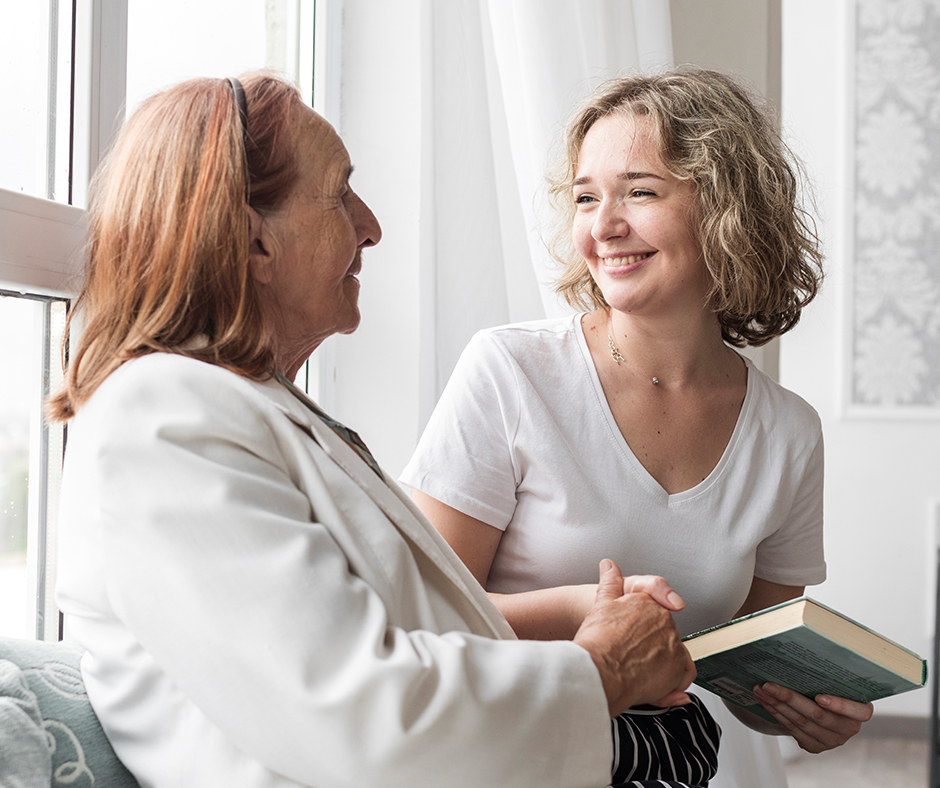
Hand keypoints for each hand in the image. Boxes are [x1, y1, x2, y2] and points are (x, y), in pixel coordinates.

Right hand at [574, 559, 694, 716]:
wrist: (599, 670)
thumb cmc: (598, 640)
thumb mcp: (601, 604)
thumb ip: (610, 583)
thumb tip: (609, 566)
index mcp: (649, 603)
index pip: (655, 614)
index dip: (642, 629)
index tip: (631, 639)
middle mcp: (665, 622)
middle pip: (664, 637)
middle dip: (651, 647)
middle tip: (631, 658)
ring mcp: (673, 645)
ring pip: (673, 657)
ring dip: (661, 666)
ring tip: (639, 675)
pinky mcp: (677, 670)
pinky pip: (681, 678)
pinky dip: (672, 684)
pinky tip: (654, 687)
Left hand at [752, 683, 872, 752]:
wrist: (823, 707)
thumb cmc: (829, 688)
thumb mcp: (835, 682)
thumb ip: (829, 677)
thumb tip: (806, 652)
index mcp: (859, 712)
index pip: (858, 712)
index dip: (839, 705)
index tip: (819, 697)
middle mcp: (847, 729)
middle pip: (818, 715)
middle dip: (789, 698)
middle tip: (768, 684)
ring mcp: (830, 740)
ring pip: (800, 722)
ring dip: (776, 704)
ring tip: (760, 689)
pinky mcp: (814, 746)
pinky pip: (792, 729)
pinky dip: (776, 713)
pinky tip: (765, 701)